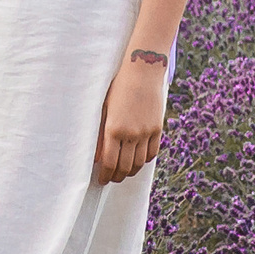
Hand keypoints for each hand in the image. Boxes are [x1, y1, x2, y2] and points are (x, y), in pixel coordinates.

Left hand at [94, 57, 168, 183]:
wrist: (141, 73)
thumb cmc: (116, 89)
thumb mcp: (103, 110)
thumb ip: (100, 135)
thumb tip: (97, 157)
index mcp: (114, 129)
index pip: (109, 162)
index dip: (105, 175)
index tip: (101, 180)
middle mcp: (131, 133)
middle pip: (124, 166)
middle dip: (116, 176)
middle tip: (111, 179)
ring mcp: (146, 132)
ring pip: (139, 162)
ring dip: (130, 171)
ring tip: (122, 173)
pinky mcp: (157, 129)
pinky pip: (152, 153)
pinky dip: (144, 161)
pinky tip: (137, 162)